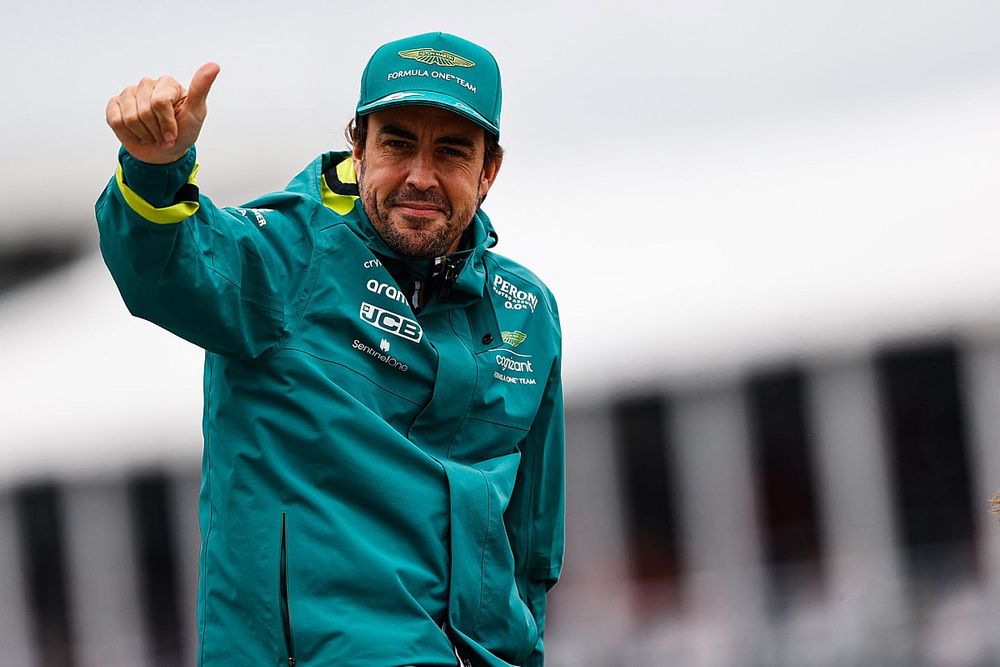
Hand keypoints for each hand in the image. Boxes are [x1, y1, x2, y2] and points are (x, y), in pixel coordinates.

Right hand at [106, 62, 220, 163]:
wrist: (166, 151)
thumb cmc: (184, 131)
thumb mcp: (196, 113)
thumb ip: (201, 89)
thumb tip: (214, 65)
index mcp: (167, 83)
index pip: (159, 103)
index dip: (167, 125)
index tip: (174, 134)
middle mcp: (147, 84)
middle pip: (143, 112)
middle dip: (156, 132)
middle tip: (163, 136)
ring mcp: (129, 93)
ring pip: (129, 118)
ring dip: (144, 135)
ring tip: (152, 135)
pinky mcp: (115, 105)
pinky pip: (115, 120)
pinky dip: (128, 134)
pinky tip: (138, 133)